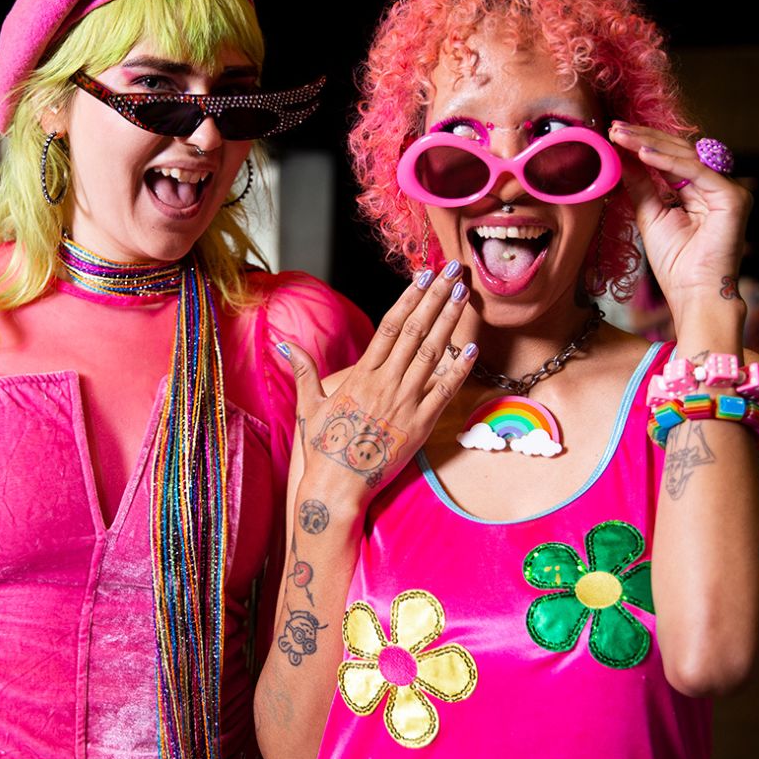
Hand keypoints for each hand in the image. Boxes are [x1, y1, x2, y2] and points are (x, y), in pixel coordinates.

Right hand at [280, 262, 475, 504]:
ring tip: (463, 295)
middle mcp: (385, 383)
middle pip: (416, 331)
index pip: (390, 326)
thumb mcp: (309, 405)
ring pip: (433, 354)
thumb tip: (286, 345)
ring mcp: (405, 403)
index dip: (409, 298)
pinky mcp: (420, 426)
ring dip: (450, 322)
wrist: (337, 487)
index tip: (423, 276)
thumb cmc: (323, 448)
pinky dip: (459, 368)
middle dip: (435, 298)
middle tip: (453, 271)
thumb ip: (304, 371)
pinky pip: (444, 391)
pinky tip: (472, 347)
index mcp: (361, 375)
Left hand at [609, 123, 751, 314]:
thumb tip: (623, 156)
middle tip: (615, 128)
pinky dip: (668, 162)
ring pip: (687, 156)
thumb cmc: (676, 263)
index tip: (615, 133)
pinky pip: (696, 171)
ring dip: (651, 144)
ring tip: (622, 136)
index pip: (671, 157)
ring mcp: (728, 190)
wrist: (693, 294)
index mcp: (700, 190)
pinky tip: (643, 153)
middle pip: (680, 151)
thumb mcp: (650, 215)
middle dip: (645, 138)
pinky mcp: (733, 197)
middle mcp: (717, 185)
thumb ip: (641, 184)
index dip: (644, 144)